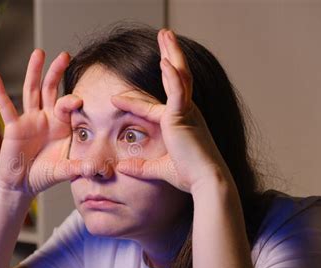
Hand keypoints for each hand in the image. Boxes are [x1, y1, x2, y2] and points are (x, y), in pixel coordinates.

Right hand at [0, 49, 82, 196]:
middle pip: (51, 90)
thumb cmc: (45, 174)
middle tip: (64, 55)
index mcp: (61, 125)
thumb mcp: (63, 170)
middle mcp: (46, 118)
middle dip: (57, 72)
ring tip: (38, 53)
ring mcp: (29, 119)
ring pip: (32, 91)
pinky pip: (6, 108)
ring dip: (34, 72)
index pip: (67, 106)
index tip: (78, 101)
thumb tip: (94, 169)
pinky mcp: (13, 126)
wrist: (23, 183)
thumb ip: (77, 167)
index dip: (72, 102)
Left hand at [111, 29, 232, 193]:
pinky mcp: (184, 115)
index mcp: (178, 122)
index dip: (133, 101)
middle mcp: (184, 111)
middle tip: (163, 35)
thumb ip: (140, 167)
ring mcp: (186, 111)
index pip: (150, 107)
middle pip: (175, 76)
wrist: (205, 180)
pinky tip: (164, 60)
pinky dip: (171, 75)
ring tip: (165, 34)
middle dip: (169, 54)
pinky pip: (177, 91)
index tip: (115, 97)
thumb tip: (121, 168)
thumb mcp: (158, 169)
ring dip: (171, 53)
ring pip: (179, 75)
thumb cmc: (188, 175)